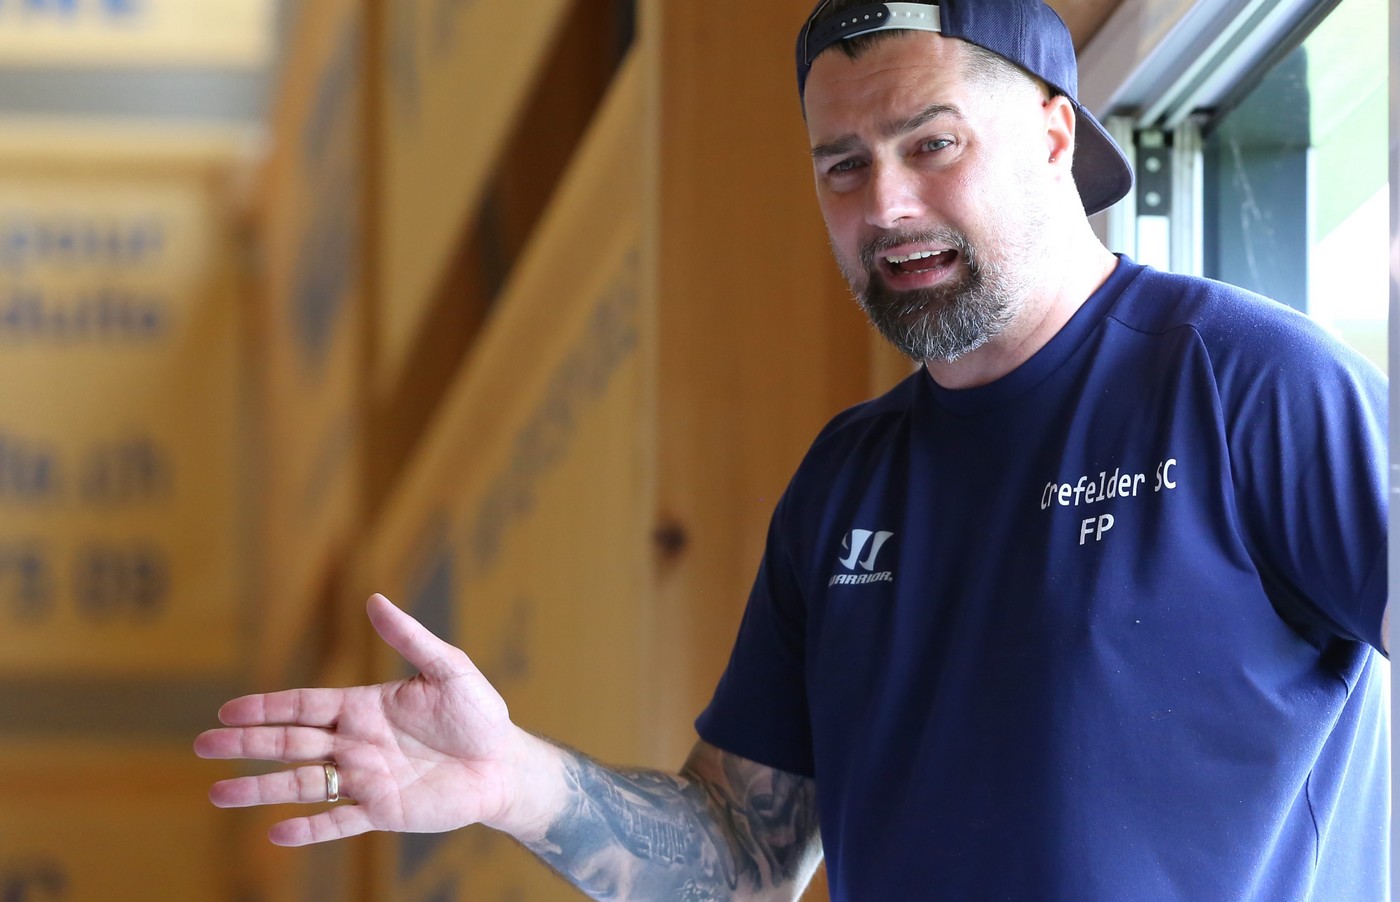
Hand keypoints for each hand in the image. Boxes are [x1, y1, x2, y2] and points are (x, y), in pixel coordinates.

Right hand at [195, 593, 537, 845]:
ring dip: (262, 789)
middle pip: (290, 743)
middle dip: (246, 744)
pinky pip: (339, 823)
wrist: (504, 763)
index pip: (305, 705)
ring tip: (219, 794)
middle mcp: (356, 743)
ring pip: (303, 784)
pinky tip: (276, 832)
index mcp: (365, 707)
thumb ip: (410, 638)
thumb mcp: (448, 667)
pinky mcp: (383, 811)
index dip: (265, 707)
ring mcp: (366, 779)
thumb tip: (374, 599)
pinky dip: (309, 829)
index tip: (227, 710)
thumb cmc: (479, 714)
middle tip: (202, 746)